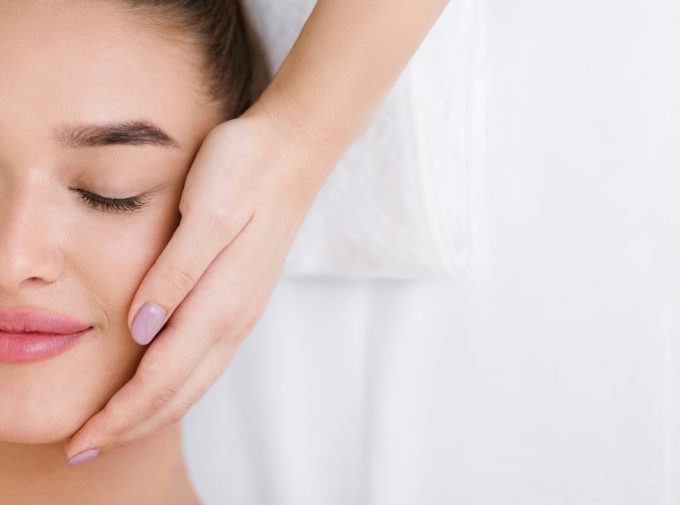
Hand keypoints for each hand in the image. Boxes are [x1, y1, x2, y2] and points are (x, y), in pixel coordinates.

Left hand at [64, 109, 327, 462]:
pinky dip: (180, 387)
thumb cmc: (244, 171)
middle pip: (180, 391)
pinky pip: (210, 361)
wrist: (293, 153)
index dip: (121, 413)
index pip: (162, 375)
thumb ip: (176, 272)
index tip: (81, 439)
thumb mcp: (205, 210)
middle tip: (85, 449)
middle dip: (131, 425)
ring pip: (197, 381)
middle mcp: (236, 317)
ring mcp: (245, 311)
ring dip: (155, 412)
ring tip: (117, 428)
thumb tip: (143, 329)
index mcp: (222, 300)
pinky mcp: (246, 299)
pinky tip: (163, 384)